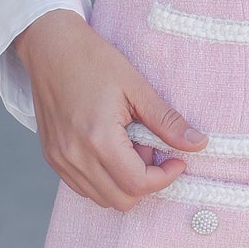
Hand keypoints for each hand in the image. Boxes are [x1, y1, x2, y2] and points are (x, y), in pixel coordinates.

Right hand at [12, 8, 208, 209]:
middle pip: (121, 201)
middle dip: (145, 182)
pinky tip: (110, 149)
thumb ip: (166, 121)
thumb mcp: (137, 86)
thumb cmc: (94, 60)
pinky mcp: (52, 157)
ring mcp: (60, 160)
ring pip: (102, 198)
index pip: (138, 184)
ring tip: (129, 146)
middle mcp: (74, 156)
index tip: (177, 159)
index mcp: (98, 139)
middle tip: (150, 149)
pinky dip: (104, 179)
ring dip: (123, 182)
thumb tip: (197, 143)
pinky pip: (83, 187)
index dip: (165, 177)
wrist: (50, 47)